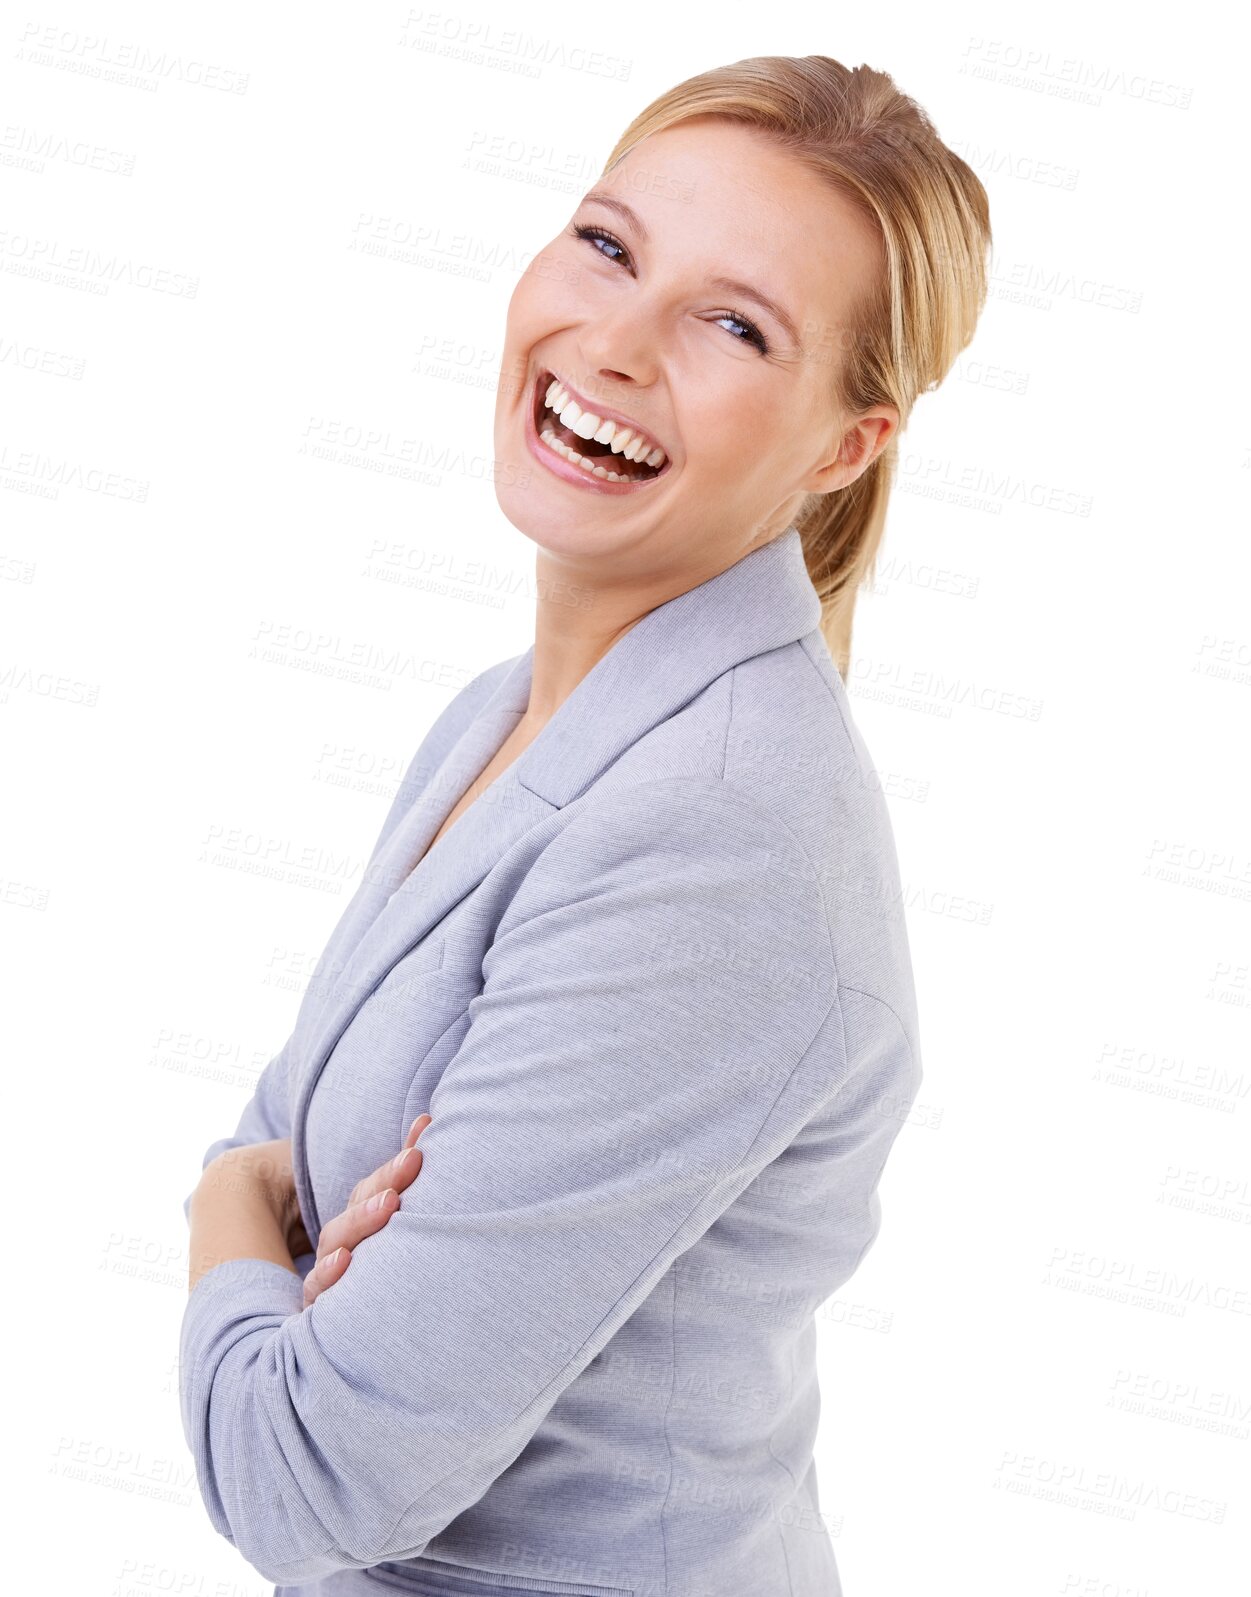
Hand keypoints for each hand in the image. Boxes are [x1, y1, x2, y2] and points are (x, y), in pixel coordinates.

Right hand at [302, 1114, 431, 1308]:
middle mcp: (342, 1241)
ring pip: (338, 1239)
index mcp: (360, 1221)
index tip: (423, 1137)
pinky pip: (318, 1287)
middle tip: (414, 1160)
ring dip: (363, 1219)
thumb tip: (427, 1121)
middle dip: (387, 1180)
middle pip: (359, 1207)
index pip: (375, 1186)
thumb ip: (405, 1182)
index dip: (399, 1161)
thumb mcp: (390, 1232)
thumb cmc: (378, 1275)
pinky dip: (329, 1273)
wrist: (341, 1333)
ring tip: (390, 1203)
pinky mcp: (318, 1307)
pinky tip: (345, 1261)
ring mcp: (327, 1272)